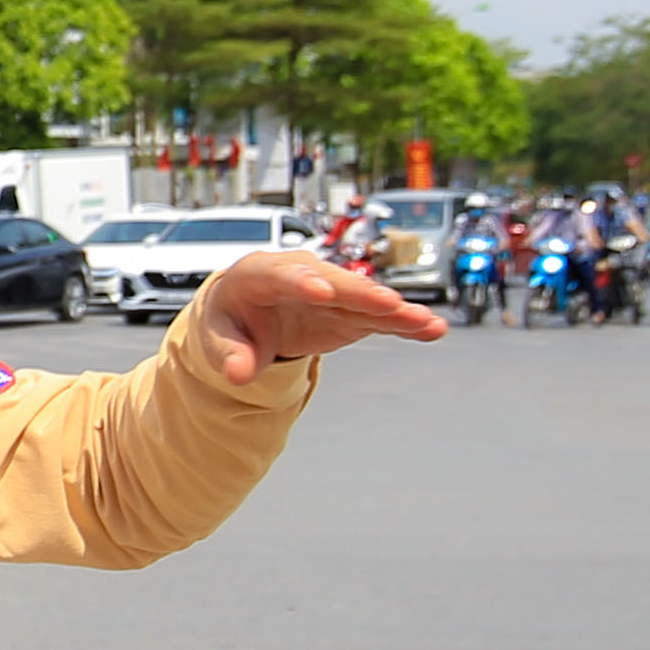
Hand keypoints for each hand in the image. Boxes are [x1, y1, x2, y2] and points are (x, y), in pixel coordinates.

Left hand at [199, 249, 446, 384]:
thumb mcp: (217, 337)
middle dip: (362, 294)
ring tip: (427, 322)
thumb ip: (227, 355)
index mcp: (262, 274)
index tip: (321, 292)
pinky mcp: (349, 312)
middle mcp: (305, 276)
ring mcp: (331, 292)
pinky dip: (404, 324)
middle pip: (337, 283)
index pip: (284, 275)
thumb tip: (236, 375)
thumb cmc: (231, 319)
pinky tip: (432, 330)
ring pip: (366, 299)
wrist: (247, 313)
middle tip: (387, 303)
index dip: (303, 283)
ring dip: (396, 310)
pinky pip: (379, 318)